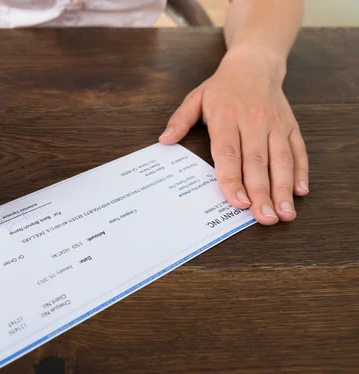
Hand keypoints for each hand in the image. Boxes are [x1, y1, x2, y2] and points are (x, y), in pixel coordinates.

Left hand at [159, 47, 308, 224]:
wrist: (255, 64)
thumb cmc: (222, 87)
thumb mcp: (195, 98)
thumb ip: (180, 120)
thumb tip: (164, 141)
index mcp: (226, 117)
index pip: (229, 153)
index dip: (232, 179)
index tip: (237, 202)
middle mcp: (253, 122)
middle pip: (257, 162)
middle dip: (261, 193)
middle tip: (264, 218)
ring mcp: (274, 125)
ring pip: (281, 159)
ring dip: (283, 188)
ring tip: (284, 214)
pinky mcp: (290, 126)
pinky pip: (298, 150)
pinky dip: (300, 171)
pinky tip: (300, 191)